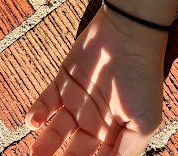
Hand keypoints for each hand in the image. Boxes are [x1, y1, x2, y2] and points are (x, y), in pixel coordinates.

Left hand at [24, 3, 167, 155]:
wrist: (129, 34)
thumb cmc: (142, 78)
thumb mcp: (143, 122)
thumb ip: (125, 153)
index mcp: (115, 132)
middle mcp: (95, 121)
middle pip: (73, 152)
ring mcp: (79, 101)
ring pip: (55, 132)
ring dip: (43, 146)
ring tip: (35, 154)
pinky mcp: (64, 82)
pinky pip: (45, 103)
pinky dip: (36, 114)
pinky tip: (34, 122)